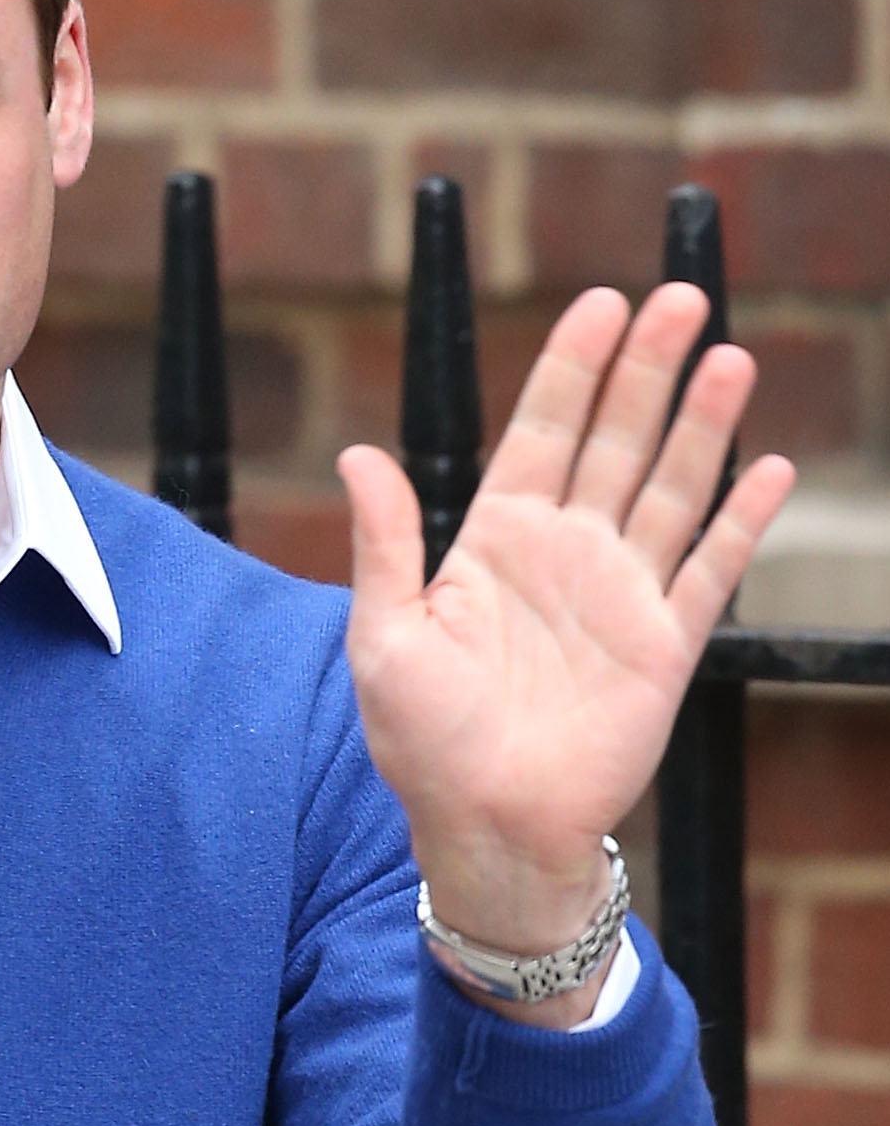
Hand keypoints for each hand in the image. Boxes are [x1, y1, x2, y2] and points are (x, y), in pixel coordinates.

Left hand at [341, 283, 794, 1011]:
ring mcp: (620, 595)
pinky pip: (711, 572)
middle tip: (681, 296)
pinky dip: (741, 522)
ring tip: (730, 356)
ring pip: (670, 488)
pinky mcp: (664, 646)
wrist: (486, 828)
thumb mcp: (384, 637)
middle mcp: (566, 554)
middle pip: (617, 438)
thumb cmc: (422, 742)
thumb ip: (386, 543)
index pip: (542, 430)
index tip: (600, 303)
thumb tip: (358, 454)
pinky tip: (768, 468)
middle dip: (649, 368)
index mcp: (496, 541)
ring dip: (701, 424)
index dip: (572, 366)